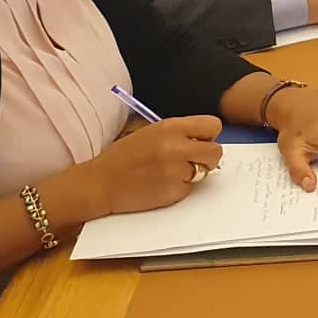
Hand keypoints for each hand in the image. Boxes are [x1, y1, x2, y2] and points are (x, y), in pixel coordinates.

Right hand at [78, 115, 223, 215]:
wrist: (101, 183)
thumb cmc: (123, 157)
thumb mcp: (151, 132)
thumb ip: (179, 133)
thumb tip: (204, 139)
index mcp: (170, 127)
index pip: (212, 125)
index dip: (208, 136)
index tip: (200, 142)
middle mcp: (175, 147)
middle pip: (216, 151)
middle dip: (207, 157)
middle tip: (192, 161)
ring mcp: (176, 170)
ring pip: (205, 171)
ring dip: (195, 173)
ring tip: (171, 172)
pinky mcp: (174, 191)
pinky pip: (191, 189)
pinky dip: (181, 188)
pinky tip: (162, 185)